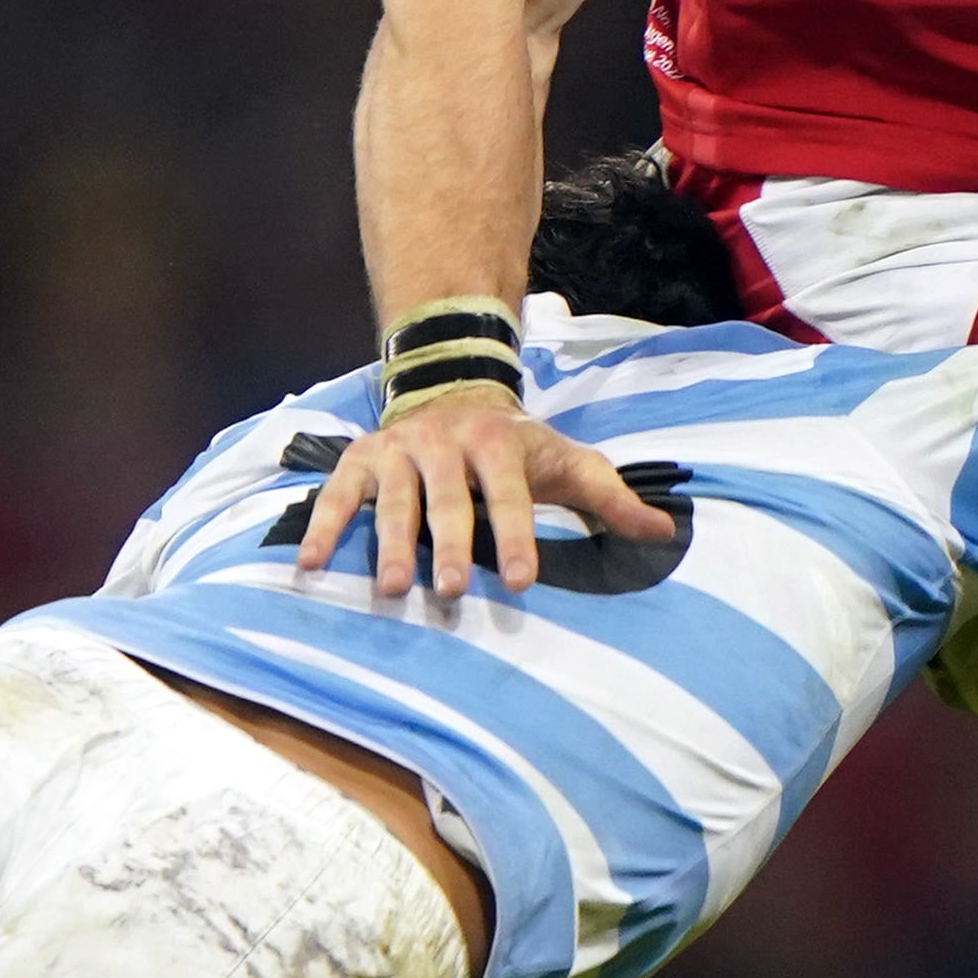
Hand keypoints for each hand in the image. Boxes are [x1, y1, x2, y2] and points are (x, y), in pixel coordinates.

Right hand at [294, 393, 679, 602]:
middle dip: (447, 544)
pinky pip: (339, 495)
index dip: (514, 534)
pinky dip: (325, 527)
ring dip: (390, 543)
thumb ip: (610, 498)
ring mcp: (400, 449)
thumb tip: (665, 533)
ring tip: (392, 589)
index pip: (509, 492)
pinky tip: (312, 565)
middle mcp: (446, 442)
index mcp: (499, 442)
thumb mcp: (566, 460)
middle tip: (447, 591)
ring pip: (394, 499)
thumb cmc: (517, 445)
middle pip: (447, 498)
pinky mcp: (362, 459)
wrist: (453, 387)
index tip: (519, 579)